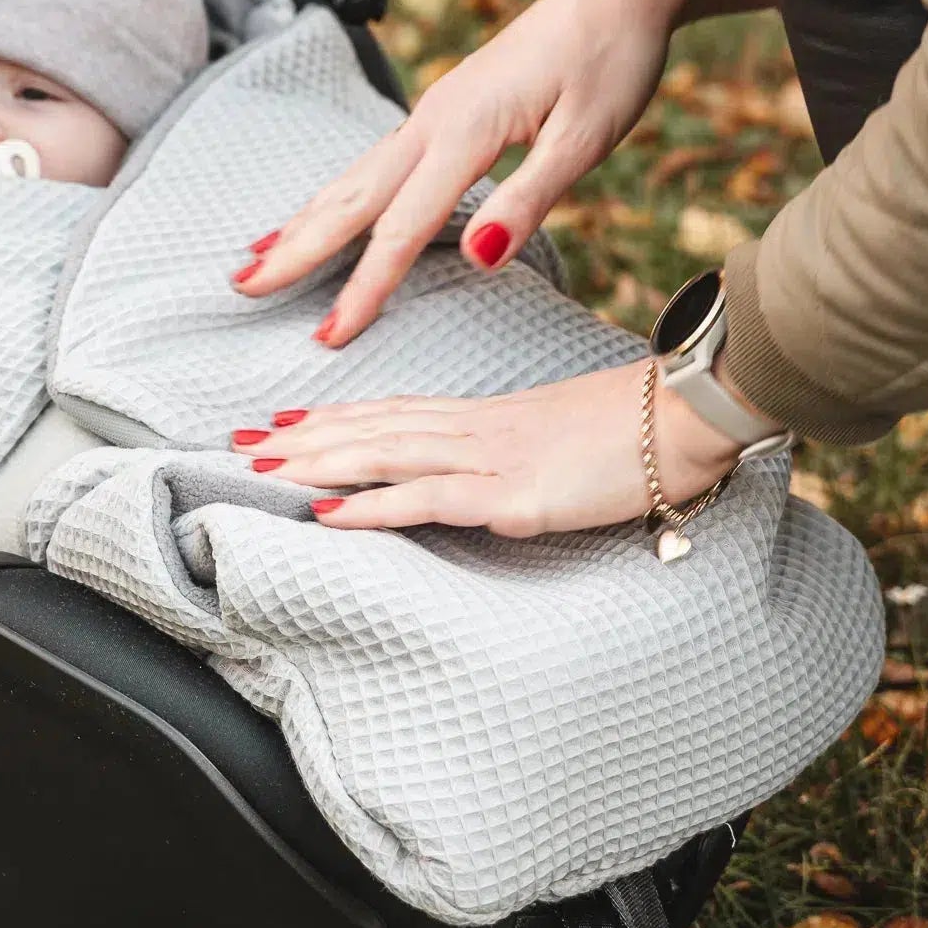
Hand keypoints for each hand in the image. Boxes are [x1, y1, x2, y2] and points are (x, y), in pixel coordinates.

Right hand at [231, 0, 769, 345]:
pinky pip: (375, 163)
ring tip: (255, 257)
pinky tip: (322, 209)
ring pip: (353, 176)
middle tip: (240, 290)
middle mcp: (433, 120)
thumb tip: (478, 259)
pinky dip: (336, 194)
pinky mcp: (445, 110)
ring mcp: (433, 112)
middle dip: (296, 248)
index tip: (328, 336)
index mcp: (464, 132)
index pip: (401, 229)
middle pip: (351, 197)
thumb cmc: (614, 60)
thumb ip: (529, 199)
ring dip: (304, 220)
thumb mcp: (588, 137)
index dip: (363, 288)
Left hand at [232, 363, 742, 536]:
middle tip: (237, 443)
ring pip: (384, 455)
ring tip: (260, 469)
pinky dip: (370, 507)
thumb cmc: (642, 430)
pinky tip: (326, 515)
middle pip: (372, 427)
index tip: (281, 421)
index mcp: (488, 417)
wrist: (690, 416)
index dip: (334, 416)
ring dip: (316, 464)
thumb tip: (504, 474)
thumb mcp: (568, 443)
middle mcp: (476, 429)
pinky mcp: (512, 494)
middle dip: (301, 438)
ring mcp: (491, 458)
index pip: (394, 412)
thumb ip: (525, 455)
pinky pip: (427, 499)